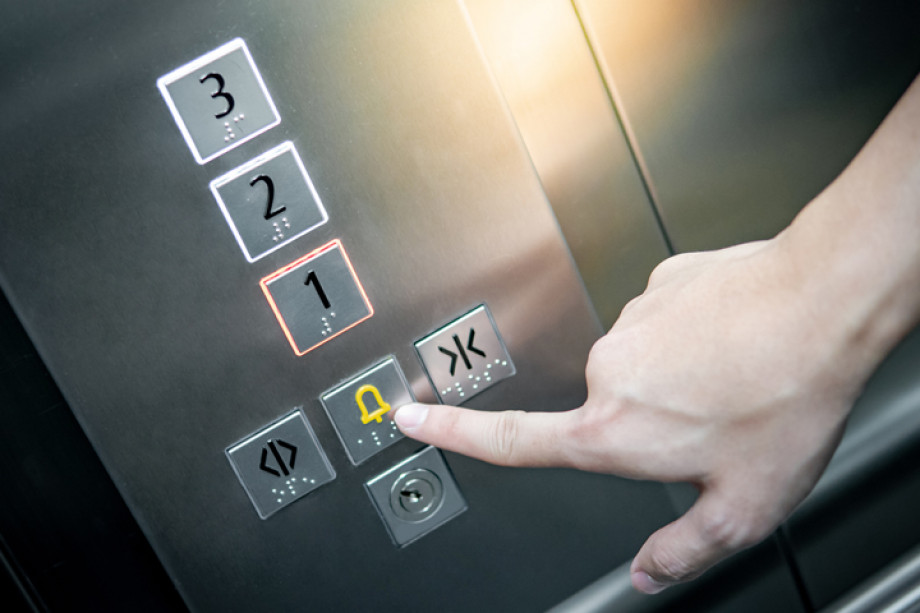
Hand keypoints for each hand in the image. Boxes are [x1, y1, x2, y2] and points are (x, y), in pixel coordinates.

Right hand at [393, 237, 867, 592]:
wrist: (819, 304)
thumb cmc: (783, 400)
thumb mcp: (741, 506)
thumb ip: (682, 548)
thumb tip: (649, 572)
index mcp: (611, 430)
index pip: (510, 438)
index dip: (452, 433)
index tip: (412, 417)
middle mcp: (608, 371)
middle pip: (609, 409)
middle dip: (653, 421)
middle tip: (716, 422)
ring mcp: (631, 320)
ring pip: (646, 362)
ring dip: (682, 376)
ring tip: (736, 379)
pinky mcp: (660, 283)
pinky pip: (668, 320)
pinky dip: (697, 337)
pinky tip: (736, 343)